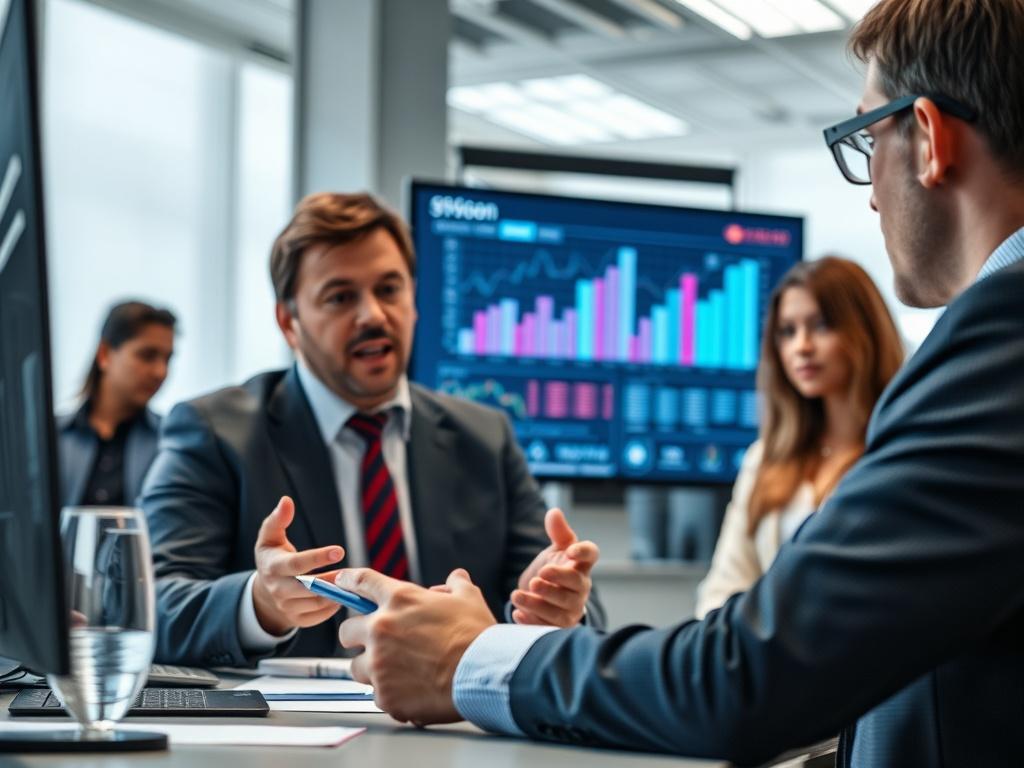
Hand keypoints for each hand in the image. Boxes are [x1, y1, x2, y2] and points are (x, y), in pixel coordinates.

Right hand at [251, 496, 345, 634]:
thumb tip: (286, 500)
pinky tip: (344, 594)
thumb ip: (277, 519)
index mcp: (273, 567)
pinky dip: (334, 607)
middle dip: (332, 580)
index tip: (340, 550)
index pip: (297, 564)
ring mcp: (287, 608)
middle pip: (309, 587)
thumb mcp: (269, 537)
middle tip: (353, 572)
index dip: (318, 557)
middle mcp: (278, 590)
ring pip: (317, 603)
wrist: (264, 593)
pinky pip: (320, 616)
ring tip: (352, 582)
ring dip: (336, 593)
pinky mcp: (297, 621)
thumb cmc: (272, 557)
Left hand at [336, 568, 496, 725]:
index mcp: (398, 600)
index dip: (348, 581)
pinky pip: (376, 694)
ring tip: (397, 672)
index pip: (361, 582)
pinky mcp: (384, 695)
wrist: (485, 674)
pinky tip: (411, 691)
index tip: (341, 583)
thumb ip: (456, 585)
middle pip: (346, 631)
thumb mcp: (468, 598)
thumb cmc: (477, 635)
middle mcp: (381, 629)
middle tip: (376, 642)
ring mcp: (379, 664)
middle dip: (358, 635)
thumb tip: (455, 577)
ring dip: (371, 667)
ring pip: (356, 666)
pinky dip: (390, 693)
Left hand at [512, 508, 598, 626]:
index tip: (570, 551)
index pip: (591, 554)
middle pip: (575, 586)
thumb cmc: (556, 568)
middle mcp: (580, 588)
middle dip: (556, 583)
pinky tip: (518, 613)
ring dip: (538, 604)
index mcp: (581, 565)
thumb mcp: (556, 549)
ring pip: (560, 611)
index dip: (583, 552)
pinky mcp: (559, 627)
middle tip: (536, 579)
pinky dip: (532, 621)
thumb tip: (554, 512)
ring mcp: (571, 609)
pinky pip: (547, 627)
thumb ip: (558, 531)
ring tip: (517, 595)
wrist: (546, 596)